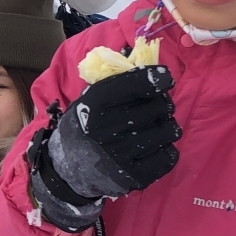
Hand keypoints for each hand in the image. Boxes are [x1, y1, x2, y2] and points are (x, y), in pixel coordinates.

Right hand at [30, 67, 179, 231]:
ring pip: (167, 131)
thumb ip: (114, 82)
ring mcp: (120, 156)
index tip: (165, 77)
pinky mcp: (133, 177)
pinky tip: (157, 146)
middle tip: (156, 106)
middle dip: (161, 103)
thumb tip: (143, 59)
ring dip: (166, 125)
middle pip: (157, 106)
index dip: (156, 77)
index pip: (136, 84)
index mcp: (93, 106)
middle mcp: (106, 130)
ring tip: (156, 126)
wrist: (67, 170)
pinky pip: (168, 157)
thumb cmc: (82, 127)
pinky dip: (167, 149)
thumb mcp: (87, 99)